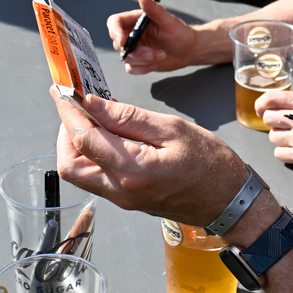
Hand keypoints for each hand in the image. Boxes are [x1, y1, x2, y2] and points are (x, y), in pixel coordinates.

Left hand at [53, 92, 248, 226]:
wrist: (231, 202)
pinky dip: (93, 153)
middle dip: (66, 132)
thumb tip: (94, 104)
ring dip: (78, 144)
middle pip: (70, 164)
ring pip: (80, 173)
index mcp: (132, 170)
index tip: (61, 91)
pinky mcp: (127, 199)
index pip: (83, 138)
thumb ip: (128, 117)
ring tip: (94, 116)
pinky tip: (108, 133)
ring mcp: (122, 199)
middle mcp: (120, 190)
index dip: (68, 111)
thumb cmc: (212, 165)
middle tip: (78, 105)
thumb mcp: (172, 129)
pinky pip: (97, 177)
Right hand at [107, 0, 197, 73]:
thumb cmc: (180, 33)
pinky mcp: (139, 61)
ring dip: (143, 60)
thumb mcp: (168, 21)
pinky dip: (143, 69)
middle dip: (136, 52)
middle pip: (119, 44)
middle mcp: (132, 33)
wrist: (189, 50)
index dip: (115, 31)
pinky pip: (131, 69)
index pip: (115, 22)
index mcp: (135, 20)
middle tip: (153, 53)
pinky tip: (157, 63)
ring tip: (161, 55)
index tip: (123, 42)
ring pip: (126, 58)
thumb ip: (154, 9)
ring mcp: (135, 48)